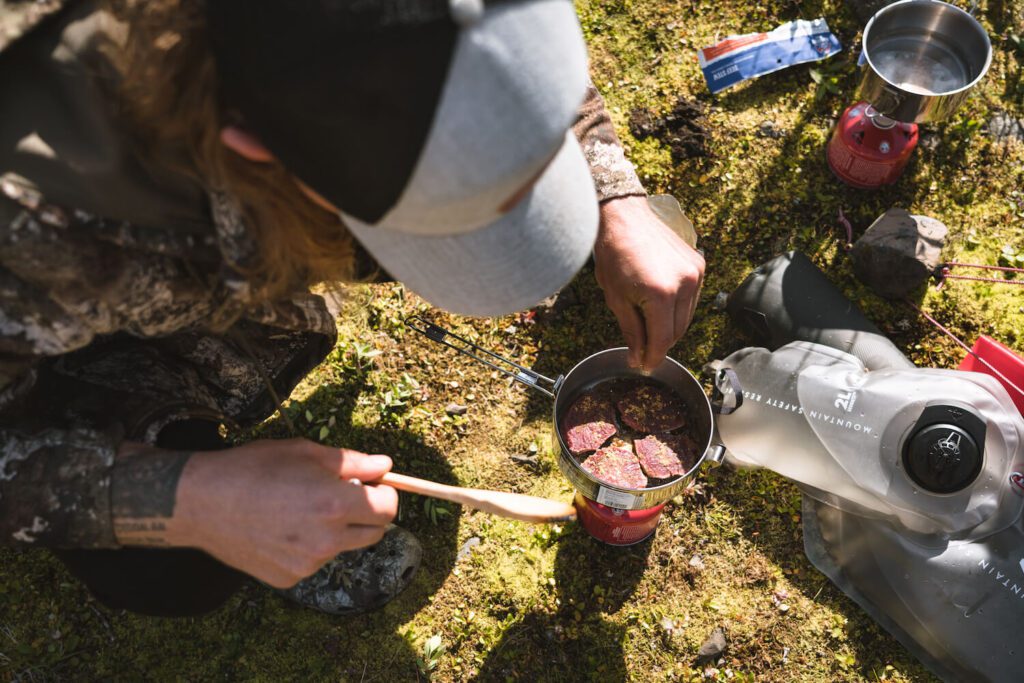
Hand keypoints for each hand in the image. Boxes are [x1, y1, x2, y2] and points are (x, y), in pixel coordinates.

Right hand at [114, 439, 397, 587]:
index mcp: (335, 505)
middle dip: (368, 514)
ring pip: (342, 547)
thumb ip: (353, 462)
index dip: (386, 494)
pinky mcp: (289, 578)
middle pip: (374, 533)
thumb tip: (385, 466)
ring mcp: (307, 564)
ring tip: (299, 509)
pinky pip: (314, 561)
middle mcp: (326, 540)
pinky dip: (308, 546)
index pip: (388, 509)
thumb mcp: (306, 452)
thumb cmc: (254, 468)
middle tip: (342, 495)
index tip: (375, 486)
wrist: (200, 502)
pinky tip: (280, 528)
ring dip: (335, 530)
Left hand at [593, 195, 705, 369]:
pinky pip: (692, 299)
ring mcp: (696, 273)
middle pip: (677, 332)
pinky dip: (678, 308)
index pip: (663, 340)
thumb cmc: (614, 255)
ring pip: (686, 317)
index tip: (643, 365)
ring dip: (670, 327)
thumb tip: (638, 358)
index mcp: (661, 294)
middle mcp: (685, 284)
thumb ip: (632, 332)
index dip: (653, 357)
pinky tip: (660, 305)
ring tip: (649, 326)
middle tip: (642, 350)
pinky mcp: (699, 265)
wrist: (624, 216)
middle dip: (660, 344)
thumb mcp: (616, 299)